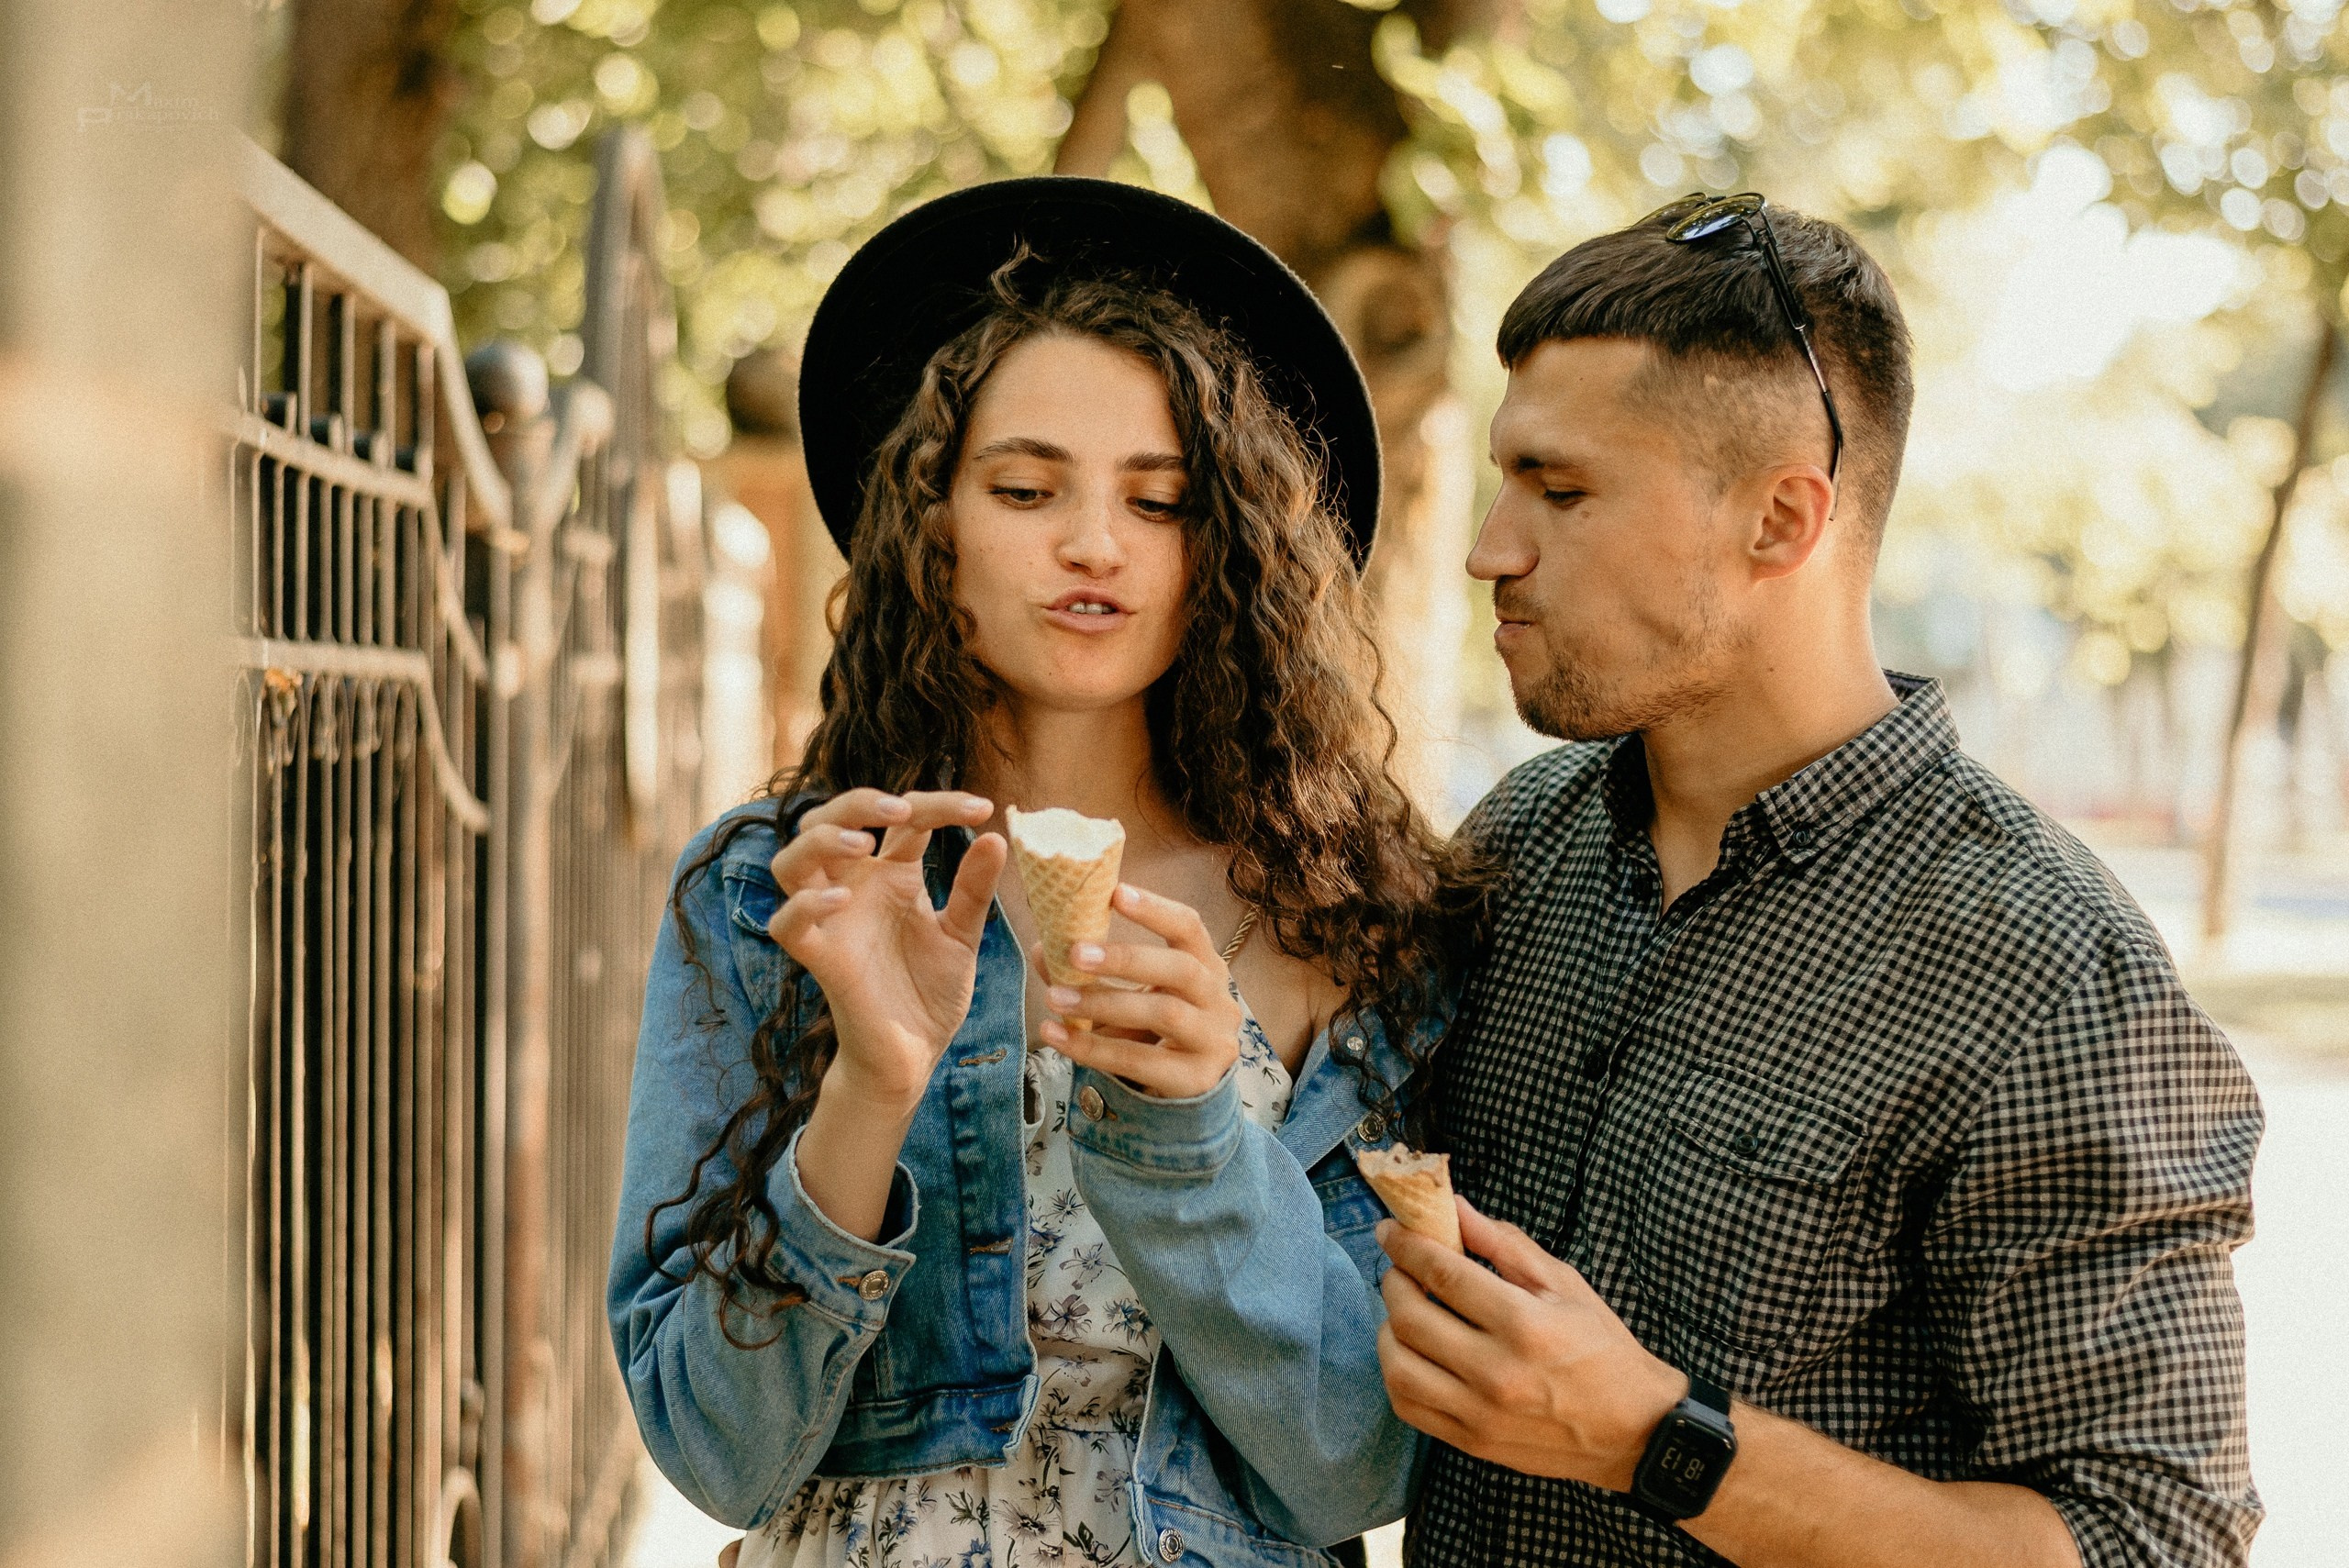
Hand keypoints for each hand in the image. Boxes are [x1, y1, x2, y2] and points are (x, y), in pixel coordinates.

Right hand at [767, 788, 1004, 1110]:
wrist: (914, 1054)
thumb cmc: (930, 991)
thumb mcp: (961, 934)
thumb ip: (973, 888)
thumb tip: (997, 835)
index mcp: (891, 875)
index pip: (903, 819)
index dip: (938, 804)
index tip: (984, 807)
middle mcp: (854, 889)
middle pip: (827, 821)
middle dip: (858, 802)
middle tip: (903, 811)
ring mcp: (831, 922)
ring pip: (791, 862)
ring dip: (822, 841)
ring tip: (865, 843)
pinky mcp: (819, 959)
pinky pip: (787, 924)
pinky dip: (807, 905)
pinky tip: (842, 899)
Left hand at [1035, 883, 1244, 1099]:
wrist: (1185, 1086)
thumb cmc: (1153, 1028)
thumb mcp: (1130, 992)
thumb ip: (1092, 970)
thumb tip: (1044, 949)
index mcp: (1206, 965)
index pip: (1190, 927)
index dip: (1155, 909)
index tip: (1115, 893)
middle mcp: (1219, 999)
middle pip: (1181, 969)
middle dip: (1126, 958)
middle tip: (1075, 953)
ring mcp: (1214, 1041)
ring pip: (1164, 1014)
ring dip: (1104, 1004)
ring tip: (1055, 998)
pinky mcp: (1196, 1079)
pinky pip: (1142, 1061)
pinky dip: (1094, 1048)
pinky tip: (1057, 1037)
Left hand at [1377, 1196, 1684, 1489]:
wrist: (1634, 1429)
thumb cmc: (1602, 1349)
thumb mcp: (1564, 1284)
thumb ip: (1505, 1243)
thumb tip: (1456, 1208)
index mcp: (1524, 1324)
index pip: (1443, 1274)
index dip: (1406, 1245)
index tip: (1390, 1230)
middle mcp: (1497, 1371)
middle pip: (1411, 1317)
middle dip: (1394, 1281)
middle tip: (1400, 1267)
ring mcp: (1480, 1412)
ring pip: (1399, 1366)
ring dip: (1389, 1329)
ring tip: (1404, 1311)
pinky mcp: (1472, 1441)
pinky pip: (1408, 1406)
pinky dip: (1397, 1373)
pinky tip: (1412, 1353)